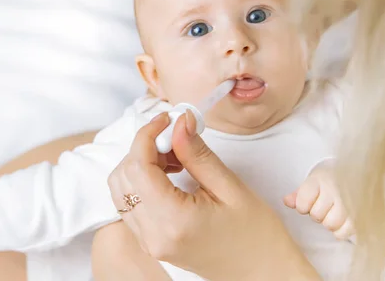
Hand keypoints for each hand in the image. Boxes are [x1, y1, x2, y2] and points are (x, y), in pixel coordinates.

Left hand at [107, 111, 320, 280]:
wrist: (264, 274)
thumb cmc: (256, 236)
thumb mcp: (230, 188)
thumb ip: (197, 153)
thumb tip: (179, 122)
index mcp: (173, 220)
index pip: (138, 166)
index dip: (147, 134)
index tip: (167, 119)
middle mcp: (153, 235)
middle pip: (123, 176)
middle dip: (143, 148)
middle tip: (174, 138)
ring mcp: (149, 242)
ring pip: (120, 189)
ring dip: (140, 164)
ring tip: (174, 157)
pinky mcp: (152, 242)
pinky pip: (129, 204)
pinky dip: (141, 182)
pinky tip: (169, 175)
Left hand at [283, 164, 354, 239]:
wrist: (360, 173)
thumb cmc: (331, 180)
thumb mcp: (313, 182)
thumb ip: (298, 194)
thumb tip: (286, 201)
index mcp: (320, 179)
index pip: (303, 202)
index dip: (303, 206)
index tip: (309, 200)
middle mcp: (335, 189)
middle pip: (316, 215)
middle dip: (317, 213)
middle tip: (325, 206)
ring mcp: (349, 202)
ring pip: (330, 224)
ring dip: (329, 222)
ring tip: (334, 212)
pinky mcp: (361, 214)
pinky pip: (344, 232)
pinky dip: (340, 231)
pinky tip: (342, 221)